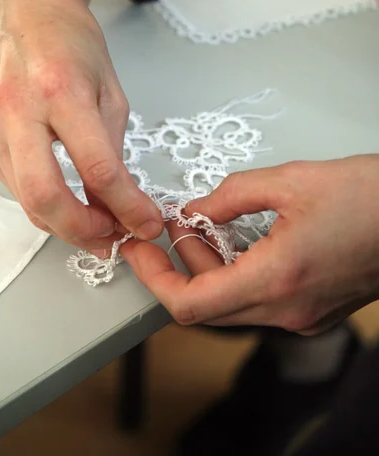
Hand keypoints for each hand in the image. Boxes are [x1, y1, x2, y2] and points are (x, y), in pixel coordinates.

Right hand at [0, 0, 162, 252]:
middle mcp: (16, 110)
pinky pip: (16, 187)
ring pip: (26, 201)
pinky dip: (45, 204)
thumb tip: (117, 204)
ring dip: (65, 223)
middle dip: (84, 231)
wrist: (23, 14)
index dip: (127, 207)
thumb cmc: (72, 45)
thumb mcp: (110, 93)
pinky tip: (68, 201)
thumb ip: (112, 151)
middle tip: (112, 238)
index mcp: (61, 90)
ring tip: (97, 224)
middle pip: (46, 197)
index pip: (97, 168)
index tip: (147, 223)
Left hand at [123, 156, 378, 334]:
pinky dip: (236, 273)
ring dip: (209, 267)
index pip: (190, 304)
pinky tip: (239, 240)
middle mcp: (287, 310)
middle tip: (177, 224)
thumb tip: (196, 210)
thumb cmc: (369, 198)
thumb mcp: (289, 180)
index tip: (139, 252)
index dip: (154, 279)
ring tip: (208, 224)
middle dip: (182, 264)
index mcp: (278, 279)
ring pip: (230, 303)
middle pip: (206, 304)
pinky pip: (256, 301)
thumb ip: (231, 196)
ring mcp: (301, 316)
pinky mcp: (311, 310)